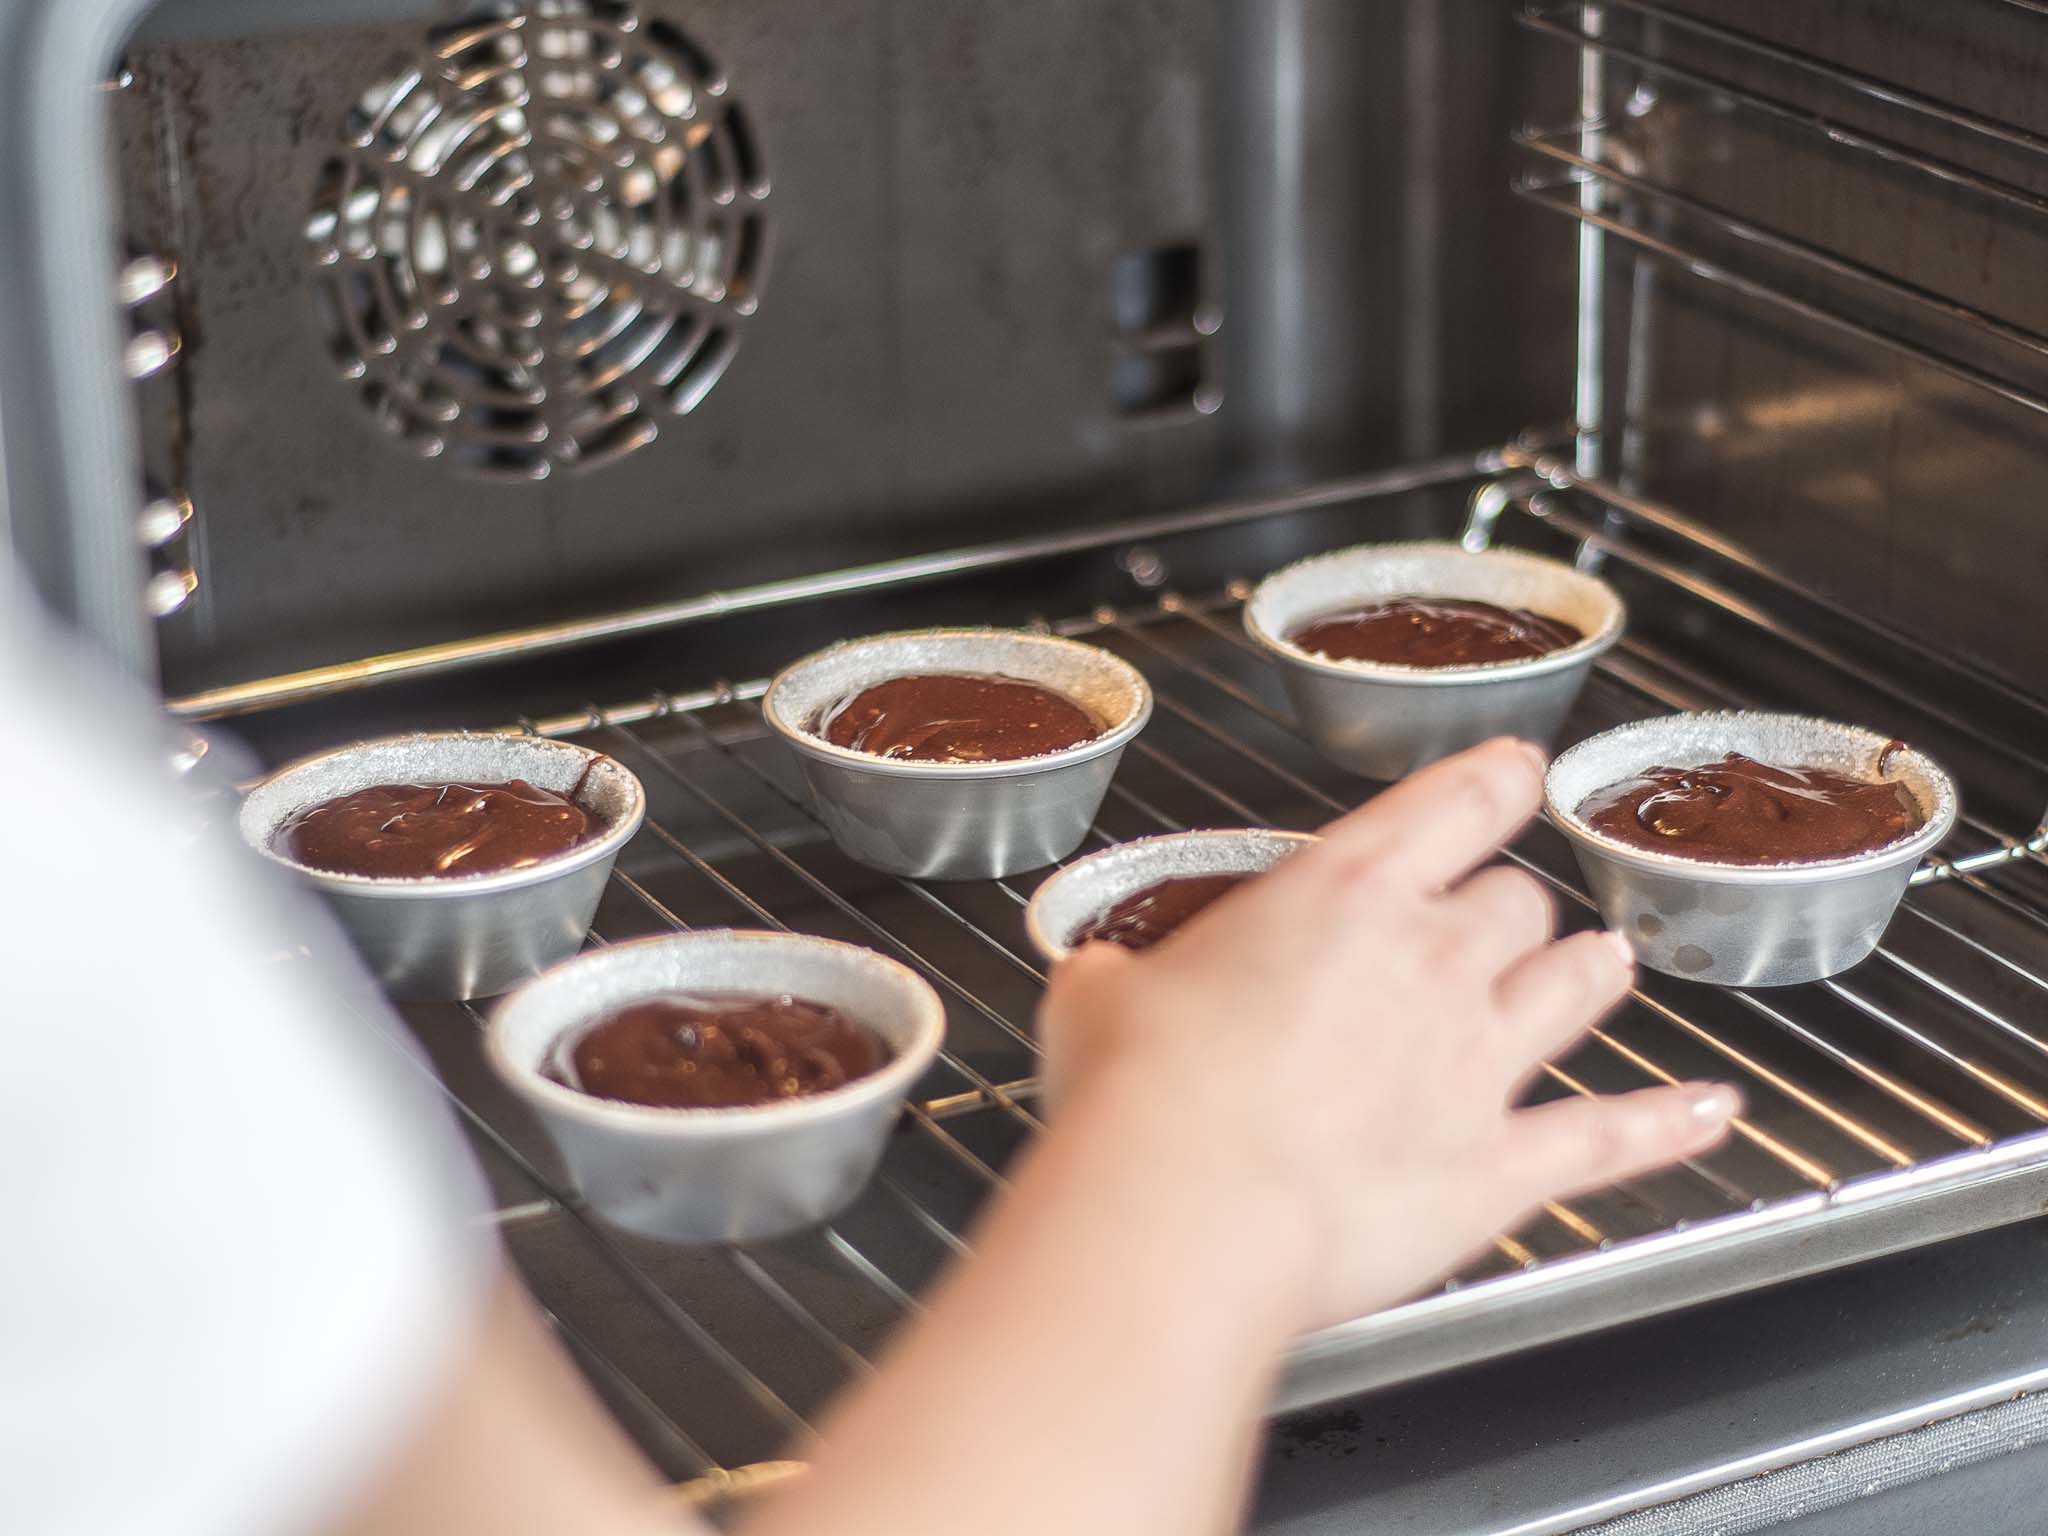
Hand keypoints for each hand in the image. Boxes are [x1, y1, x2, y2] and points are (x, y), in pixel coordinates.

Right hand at [1037, 737, 1738, 1333]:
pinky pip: (1610, 1136)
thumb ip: (1115, 978)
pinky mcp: (1500, 1166)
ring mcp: (1478, 1063)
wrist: (1187, 1209)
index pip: (1452, 806)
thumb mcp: (1099, 999)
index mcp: (1339, 896)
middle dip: (1511, 906)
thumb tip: (1095, 981)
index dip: (1495, 782)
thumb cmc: (1144, 1097)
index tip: (1516, 772)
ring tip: (1606, 965)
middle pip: (1516, 902)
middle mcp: (1429, 962)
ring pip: (1576, 986)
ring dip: (1591, 972)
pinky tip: (1714, 1113)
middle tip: (1497, 916)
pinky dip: (1671, 1125)